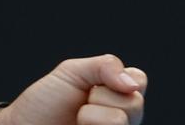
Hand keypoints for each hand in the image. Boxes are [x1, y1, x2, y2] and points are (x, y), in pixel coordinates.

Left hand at [0, 54, 146, 124]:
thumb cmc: (45, 103)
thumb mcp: (71, 72)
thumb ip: (103, 66)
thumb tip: (132, 82)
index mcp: (115, 93)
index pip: (139, 80)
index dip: (123, 79)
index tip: (97, 83)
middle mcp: (120, 116)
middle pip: (134, 102)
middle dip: (100, 97)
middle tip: (81, 104)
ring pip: (121, 120)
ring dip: (91, 116)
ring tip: (77, 120)